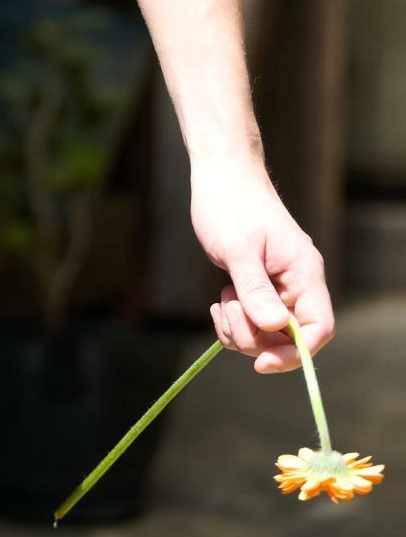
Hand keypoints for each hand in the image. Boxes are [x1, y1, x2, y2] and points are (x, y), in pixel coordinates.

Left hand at [189, 151, 333, 373]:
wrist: (219, 173)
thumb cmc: (229, 203)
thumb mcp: (237, 248)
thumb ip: (255, 289)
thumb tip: (275, 328)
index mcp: (304, 273)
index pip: (318, 328)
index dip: (295, 353)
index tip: (261, 362)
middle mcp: (297, 283)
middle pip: (289, 337)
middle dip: (255, 336)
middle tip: (226, 310)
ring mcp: (278, 286)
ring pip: (267, 332)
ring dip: (240, 328)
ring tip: (222, 299)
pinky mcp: (259, 286)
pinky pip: (253, 320)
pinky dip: (235, 320)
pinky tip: (219, 302)